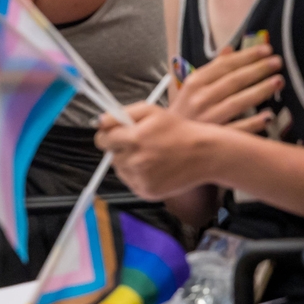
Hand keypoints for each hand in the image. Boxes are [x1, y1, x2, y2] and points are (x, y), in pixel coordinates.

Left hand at [96, 103, 218, 199]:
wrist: (204, 154)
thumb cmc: (177, 129)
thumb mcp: (151, 111)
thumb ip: (120, 114)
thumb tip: (98, 122)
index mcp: (135, 139)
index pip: (102, 140)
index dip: (108, 136)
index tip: (115, 135)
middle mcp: (136, 161)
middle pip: (111, 155)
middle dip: (120, 149)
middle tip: (140, 144)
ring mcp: (141, 179)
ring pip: (120, 169)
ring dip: (128, 162)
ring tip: (149, 156)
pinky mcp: (147, 192)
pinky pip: (130, 181)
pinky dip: (137, 175)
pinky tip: (154, 167)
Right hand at [170, 44, 280, 131]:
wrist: (167, 141)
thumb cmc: (184, 111)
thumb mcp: (192, 86)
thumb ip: (212, 68)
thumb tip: (229, 49)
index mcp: (194, 83)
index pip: (224, 65)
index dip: (246, 56)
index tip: (266, 49)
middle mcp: (200, 99)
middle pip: (233, 81)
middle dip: (257, 69)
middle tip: (278, 61)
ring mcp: (207, 119)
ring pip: (237, 102)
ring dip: (259, 91)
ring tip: (278, 81)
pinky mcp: (213, 139)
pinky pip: (237, 130)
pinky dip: (252, 123)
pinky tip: (269, 116)